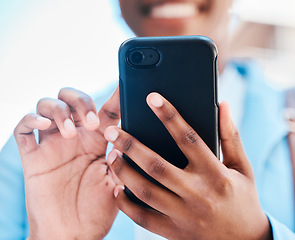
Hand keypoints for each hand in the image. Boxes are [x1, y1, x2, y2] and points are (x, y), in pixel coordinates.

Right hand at [14, 87, 120, 239]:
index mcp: (97, 142)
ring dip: (59, 110)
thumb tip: (128, 137)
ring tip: (71, 132)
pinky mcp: (33, 156)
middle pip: (72, 98)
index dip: (114, 96)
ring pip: (47, 105)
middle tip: (92, 122)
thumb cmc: (97, 212)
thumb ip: (122, 160)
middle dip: (81, 101)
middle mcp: (75, 138)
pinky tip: (45, 125)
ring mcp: (52, 145)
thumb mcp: (117, 183)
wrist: (72, 235)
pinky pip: (24, 128)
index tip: (123, 85)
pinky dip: (31, 119)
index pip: (106, 110)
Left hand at [105, 92, 271, 239]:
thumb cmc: (244, 199)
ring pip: (145, 191)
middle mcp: (197, 194)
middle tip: (111, 130)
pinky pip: (143, 218)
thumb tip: (222, 105)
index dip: (170, 116)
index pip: (189, 139)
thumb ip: (231, 136)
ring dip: (124, 172)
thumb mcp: (242, 167)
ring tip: (112, 155)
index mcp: (215, 174)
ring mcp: (183, 215)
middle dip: (131, 145)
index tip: (152, 98)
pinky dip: (126, 203)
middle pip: (157, 165)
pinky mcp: (174, 232)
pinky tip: (117, 188)